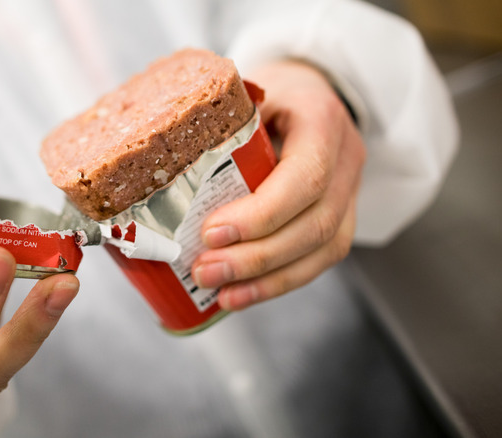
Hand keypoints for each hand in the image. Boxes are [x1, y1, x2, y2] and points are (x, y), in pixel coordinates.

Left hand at [191, 60, 365, 309]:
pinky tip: (241, 295)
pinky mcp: (341, 217)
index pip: (306, 177)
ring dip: (268, 280)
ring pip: (323, 250)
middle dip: (257, 257)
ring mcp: (351, 191)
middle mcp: (346, 159)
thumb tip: (151, 168)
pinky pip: (318, 260)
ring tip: (221, 293)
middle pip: (314, 224)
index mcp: (322, 120)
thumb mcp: (243, 91)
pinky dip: (279, 283)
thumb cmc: (268, 90)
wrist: (310, 88)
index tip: (211, 232)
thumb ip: (216, 124)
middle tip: (204, 270)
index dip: (261, 213)